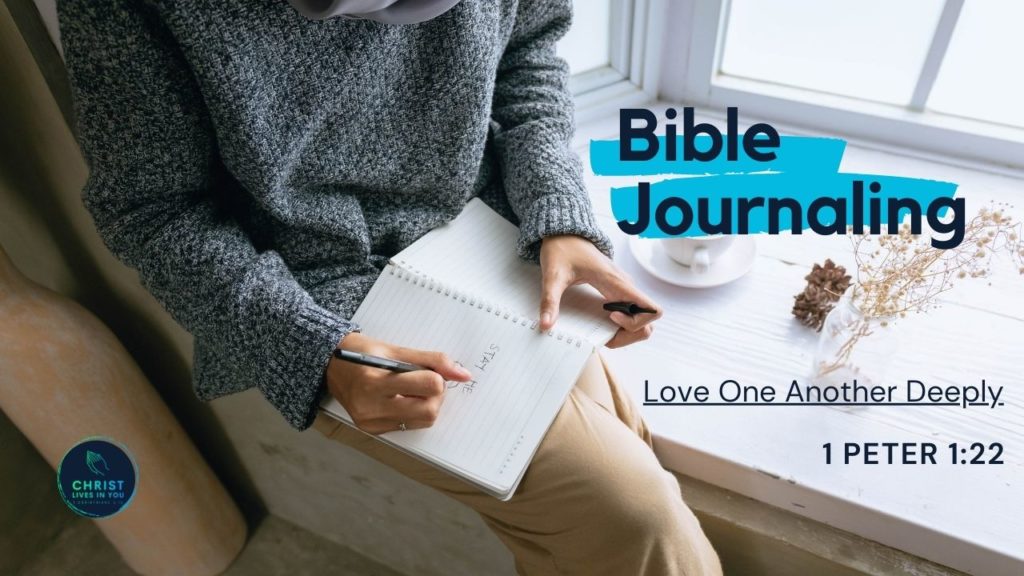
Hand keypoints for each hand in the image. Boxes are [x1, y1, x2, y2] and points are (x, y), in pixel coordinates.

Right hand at [326, 332, 471, 433]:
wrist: (328, 366)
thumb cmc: (361, 352)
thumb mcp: (395, 348)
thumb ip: (432, 360)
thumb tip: (464, 374)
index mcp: (374, 381)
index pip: (429, 385)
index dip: (436, 376)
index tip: (427, 369)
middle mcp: (371, 407)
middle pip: (430, 411)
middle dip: (436, 395)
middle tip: (424, 381)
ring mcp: (371, 422)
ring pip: (423, 421)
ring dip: (426, 404)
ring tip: (411, 389)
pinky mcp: (373, 431)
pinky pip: (409, 425)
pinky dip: (412, 411)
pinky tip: (399, 398)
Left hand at [539, 235, 661, 347]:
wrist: (564, 234)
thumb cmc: (563, 250)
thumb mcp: (553, 276)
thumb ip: (550, 300)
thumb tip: (546, 324)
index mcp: (617, 282)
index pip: (651, 309)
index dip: (635, 323)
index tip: (610, 317)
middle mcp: (625, 287)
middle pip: (649, 322)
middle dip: (630, 334)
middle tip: (606, 334)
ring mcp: (623, 289)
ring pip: (642, 320)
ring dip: (627, 332)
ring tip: (603, 331)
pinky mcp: (617, 291)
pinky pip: (631, 313)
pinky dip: (621, 325)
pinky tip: (601, 323)